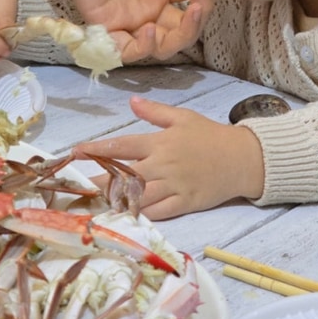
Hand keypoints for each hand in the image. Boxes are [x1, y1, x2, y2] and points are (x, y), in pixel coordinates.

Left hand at [38, 0, 233, 59]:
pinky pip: (129, 51)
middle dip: (201, 14)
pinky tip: (153, 28)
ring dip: (185, 33)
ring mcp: (129, 19)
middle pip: (184, 28)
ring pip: (164, 45)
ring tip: (192, 11)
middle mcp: (148, 6)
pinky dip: (146, 46)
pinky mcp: (107, 27)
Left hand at [73, 96, 263, 219]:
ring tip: (92, 203)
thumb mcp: (182, 117)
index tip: (76, 152)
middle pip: (123, 175)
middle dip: (97, 181)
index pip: (121, 146)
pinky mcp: (185, 203)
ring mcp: (174, 186)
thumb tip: (131, 101)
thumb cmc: (210, 135)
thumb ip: (154, 111)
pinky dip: (139, 215)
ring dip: (114, 200)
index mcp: (160, 142)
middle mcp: (163, 165)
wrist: (242, 159)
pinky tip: (122, 217)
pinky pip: (158, 212)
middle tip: (75, 186)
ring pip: (137, 196)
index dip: (96, 150)